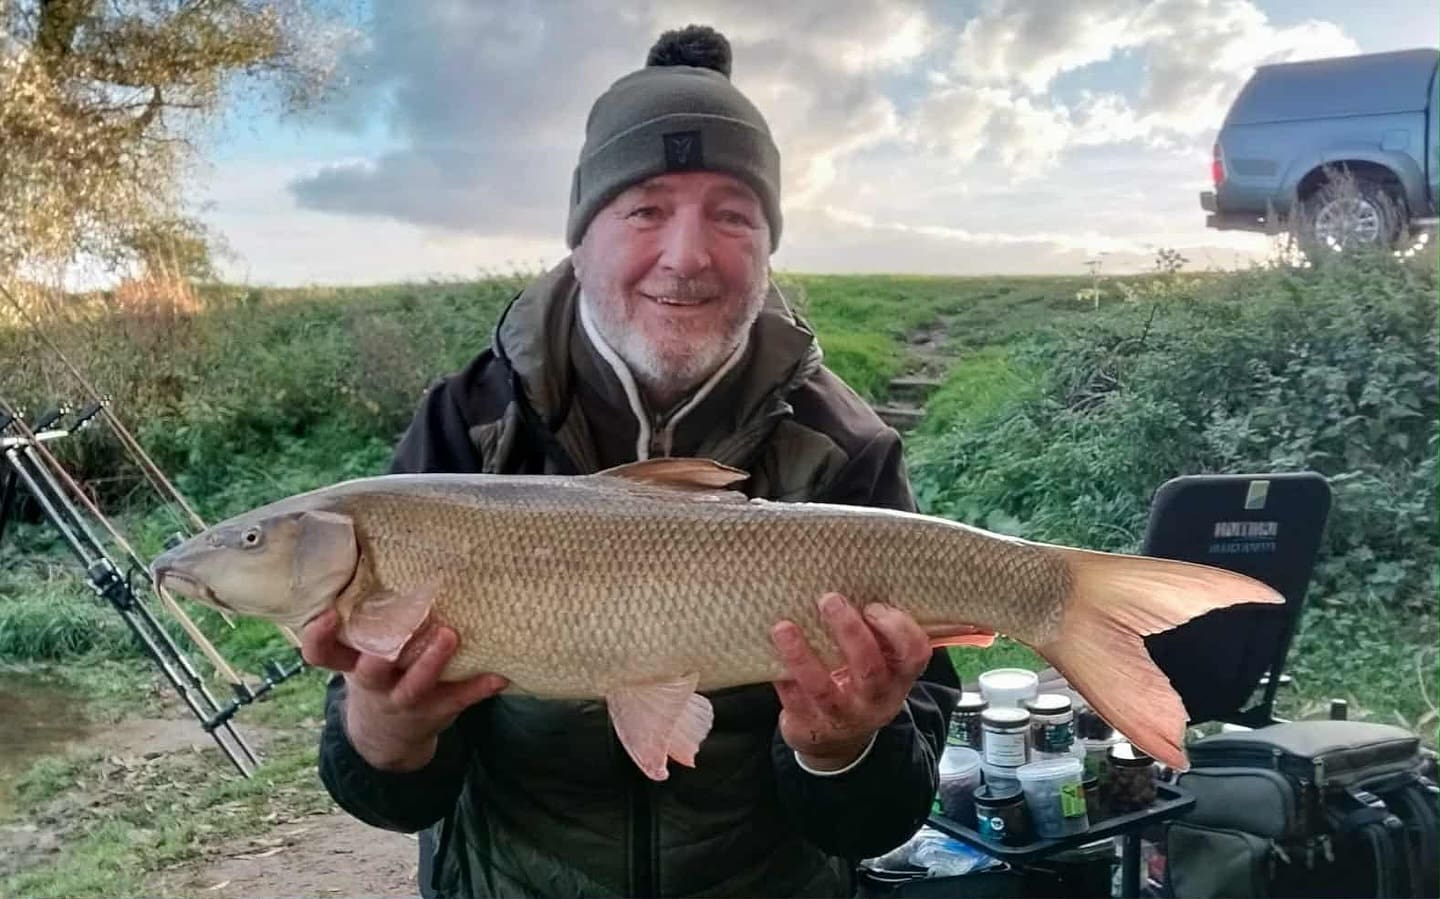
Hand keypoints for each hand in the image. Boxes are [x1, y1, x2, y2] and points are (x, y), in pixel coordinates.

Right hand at [301, 607, 507, 771]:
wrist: (386, 736)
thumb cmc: (377, 672)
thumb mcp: (359, 653)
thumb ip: (363, 619)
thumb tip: (373, 551)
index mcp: (351, 664)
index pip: (322, 654)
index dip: (318, 637)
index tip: (327, 615)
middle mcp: (374, 684)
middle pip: (371, 671)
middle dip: (385, 651)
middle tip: (404, 621)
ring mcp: (403, 701)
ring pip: (413, 687)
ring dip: (431, 662)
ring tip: (450, 635)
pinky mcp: (434, 712)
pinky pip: (456, 700)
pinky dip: (478, 687)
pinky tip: (499, 674)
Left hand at [771, 594, 967, 771]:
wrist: (837, 742)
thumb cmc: (859, 683)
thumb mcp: (879, 663)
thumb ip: (875, 632)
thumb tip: (849, 572)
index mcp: (898, 676)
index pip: (914, 654)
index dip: (897, 629)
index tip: (873, 606)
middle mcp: (875, 699)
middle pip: (869, 669)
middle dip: (849, 632)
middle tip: (829, 600)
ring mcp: (842, 716)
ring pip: (824, 689)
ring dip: (802, 656)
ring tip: (783, 627)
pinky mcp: (810, 725)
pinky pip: (794, 700)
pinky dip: (782, 675)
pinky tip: (769, 652)